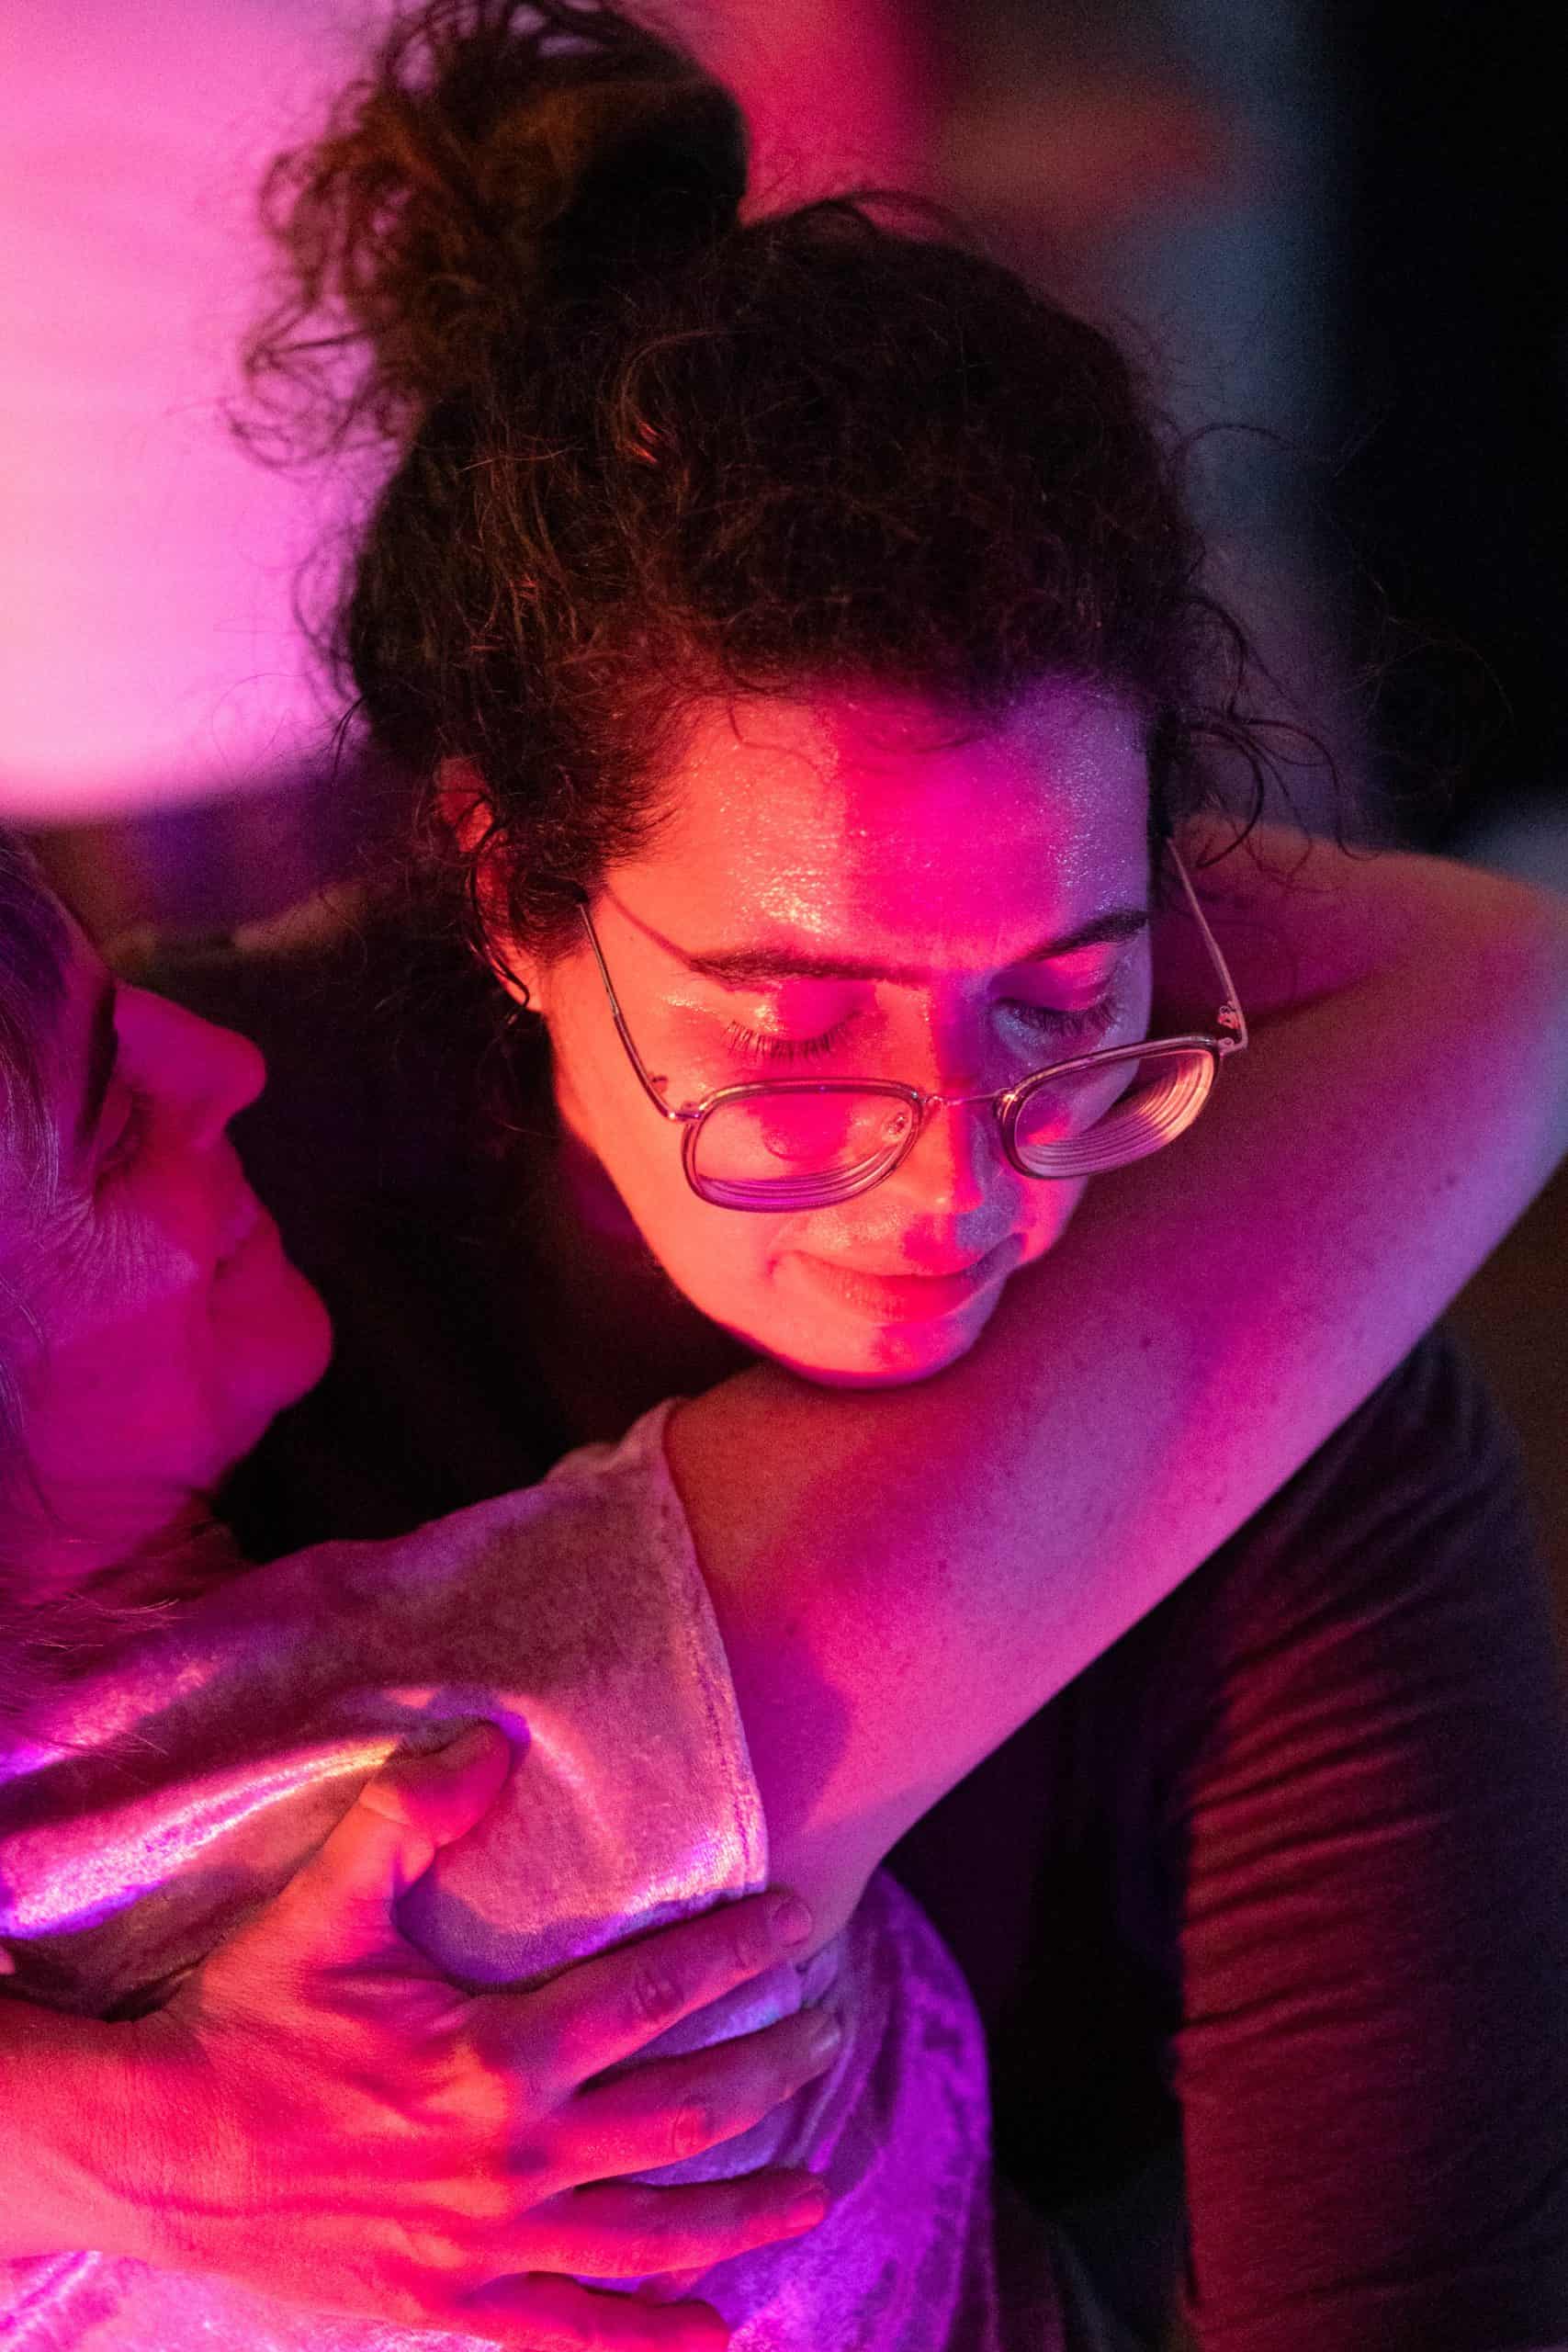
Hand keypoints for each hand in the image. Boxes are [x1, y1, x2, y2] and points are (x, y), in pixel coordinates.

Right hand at [99, 1727, 835, 2347]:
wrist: (154, 2150)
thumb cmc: (244, 2019)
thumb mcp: (327, 1900)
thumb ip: (412, 1813)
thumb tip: (495, 1739)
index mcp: (498, 2054)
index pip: (657, 1994)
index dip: (738, 1954)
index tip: (799, 1923)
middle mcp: (514, 2155)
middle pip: (686, 2112)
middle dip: (774, 2069)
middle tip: (834, 2030)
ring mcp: (488, 2242)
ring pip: (655, 2232)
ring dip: (747, 2211)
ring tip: (818, 2186)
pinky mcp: (450, 2305)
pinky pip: (574, 2337)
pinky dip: (653, 2340)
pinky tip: (718, 2335)